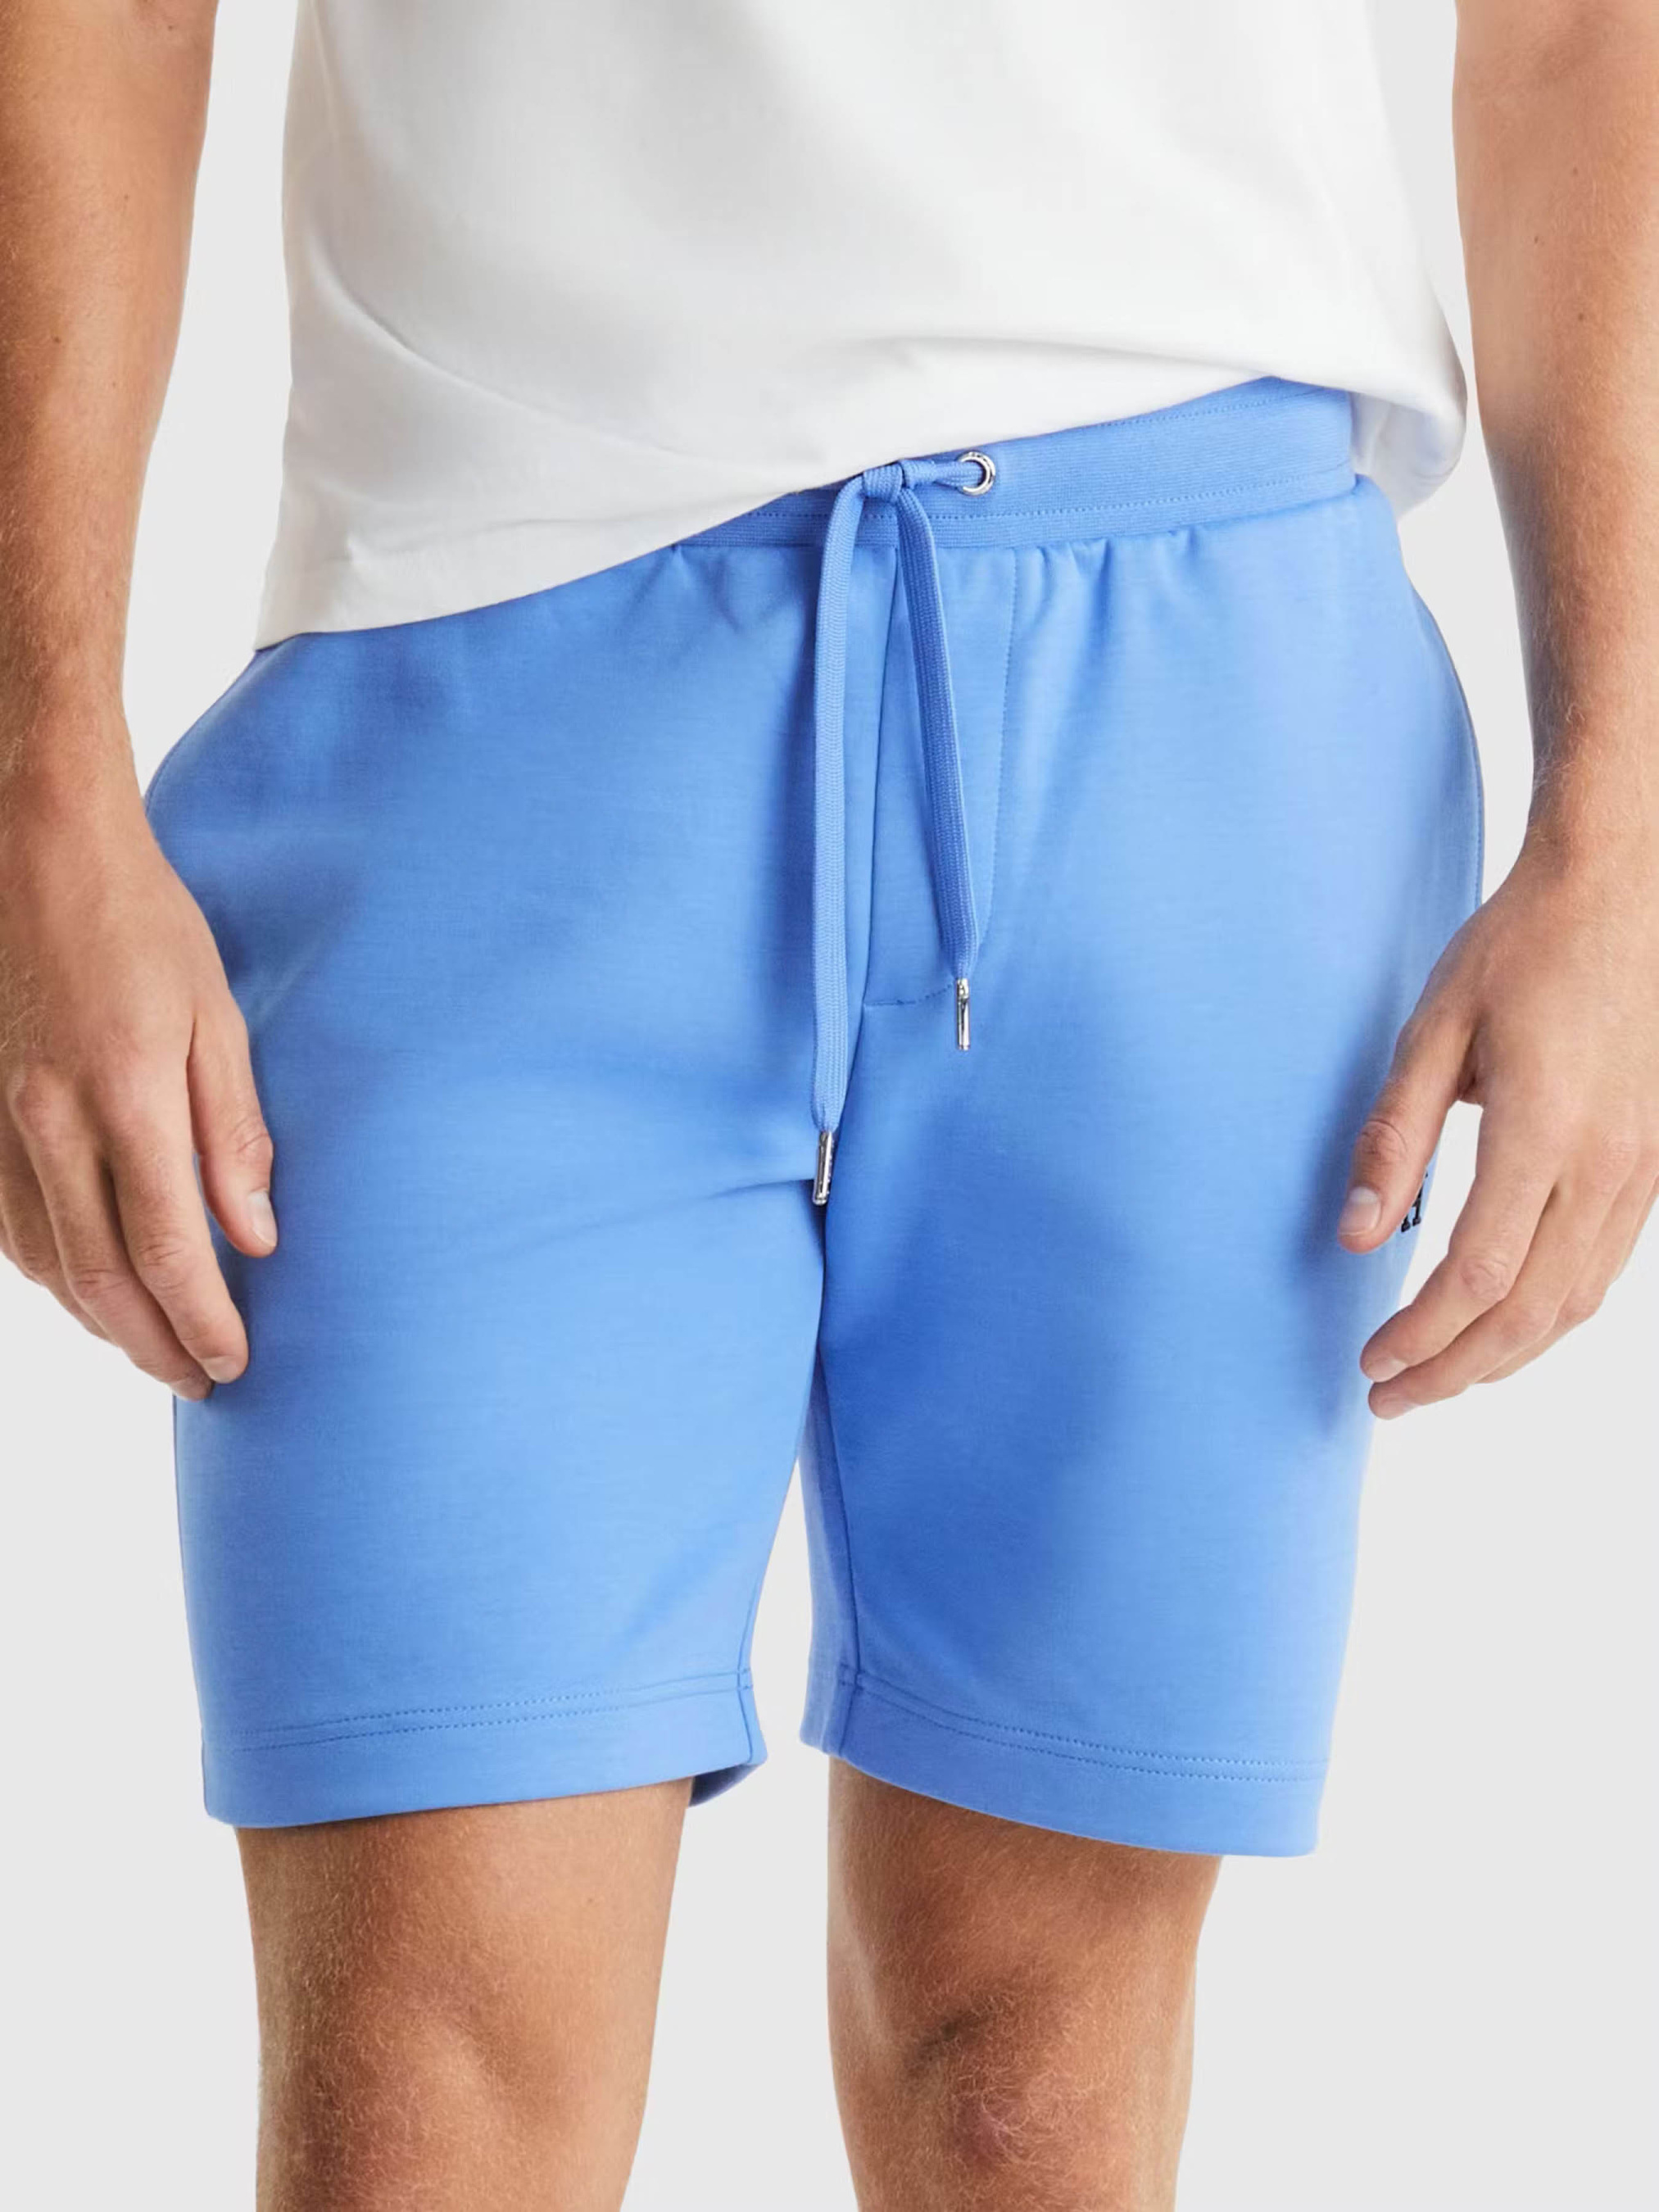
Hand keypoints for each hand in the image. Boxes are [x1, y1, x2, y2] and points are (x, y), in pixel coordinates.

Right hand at [0, 758, 275, 1397]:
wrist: (37, 850)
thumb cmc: (143, 922)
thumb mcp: (218, 1017)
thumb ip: (234, 1133)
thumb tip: (256, 1236)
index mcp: (125, 1098)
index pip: (167, 1251)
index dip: (202, 1321)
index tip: (236, 1363)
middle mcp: (49, 1124)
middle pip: (100, 1279)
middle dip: (154, 1345)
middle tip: (201, 1382)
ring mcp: (0, 1122)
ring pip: (46, 1264)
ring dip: (103, 1321)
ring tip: (156, 1346)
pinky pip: (9, 1226)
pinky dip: (53, 1274)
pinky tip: (91, 1285)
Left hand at [1338, 834, 1658, 1415]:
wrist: (1626, 889)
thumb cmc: (1522, 947)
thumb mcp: (1434, 1027)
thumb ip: (1394, 1136)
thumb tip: (1358, 1235)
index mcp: (1544, 1130)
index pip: (1477, 1275)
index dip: (1422, 1335)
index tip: (1370, 1362)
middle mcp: (1608, 1163)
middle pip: (1529, 1312)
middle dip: (1455, 1370)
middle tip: (1390, 1397)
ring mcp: (1644, 1168)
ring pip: (1575, 1302)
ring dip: (1504, 1355)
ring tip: (1439, 1375)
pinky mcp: (1656, 1163)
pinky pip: (1605, 1267)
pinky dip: (1549, 1313)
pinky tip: (1503, 1322)